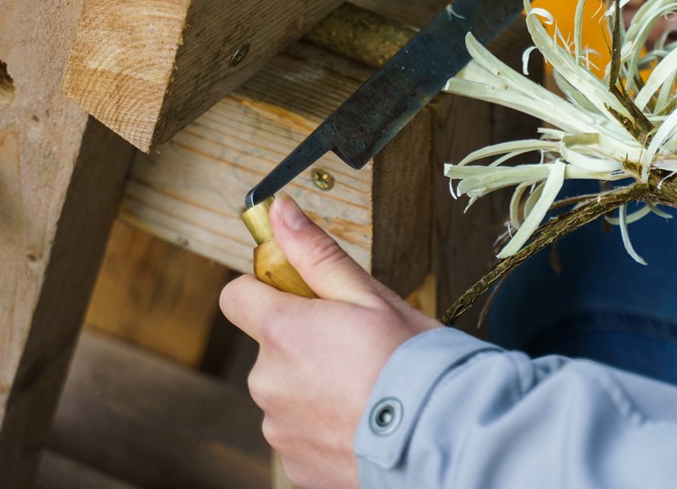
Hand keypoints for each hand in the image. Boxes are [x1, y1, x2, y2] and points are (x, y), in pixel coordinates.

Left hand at [220, 195, 436, 488]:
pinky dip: (325, 425)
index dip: (268, 288)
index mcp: (282, 331)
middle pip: (270, 346)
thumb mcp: (371, 296)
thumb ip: (316, 254)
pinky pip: (300, 432)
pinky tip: (362, 420)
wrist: (439, 435)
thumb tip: (281, 211)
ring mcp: (279, 427)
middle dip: (304, 342)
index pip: (237, 295)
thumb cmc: (412, 362)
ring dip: (315, 387)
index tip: (304, 295)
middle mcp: (268, 381)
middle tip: (358, 347)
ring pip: (287, 391)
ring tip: (366, 389)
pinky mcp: (295, 463)